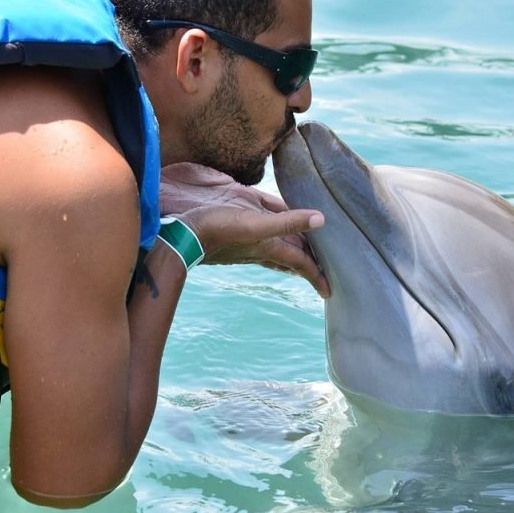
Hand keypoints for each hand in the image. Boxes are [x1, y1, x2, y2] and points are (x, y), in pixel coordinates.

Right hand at [159, 163, 329, 297]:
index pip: (301, 263)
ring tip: (307, 258)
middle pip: (292, 259)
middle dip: (309, 266)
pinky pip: (265, 239)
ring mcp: (250, 245)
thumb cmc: (218, 230)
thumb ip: (287, 222)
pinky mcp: (239, 236)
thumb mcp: (255, 223)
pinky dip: (277, 239)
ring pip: (279, 251)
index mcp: (270, 247)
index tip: (329, 292)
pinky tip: (275, 237)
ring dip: (294, 255)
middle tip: (327, 272)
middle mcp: (262, 249)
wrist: (184, 234)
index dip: (317, 275)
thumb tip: (321, 219)